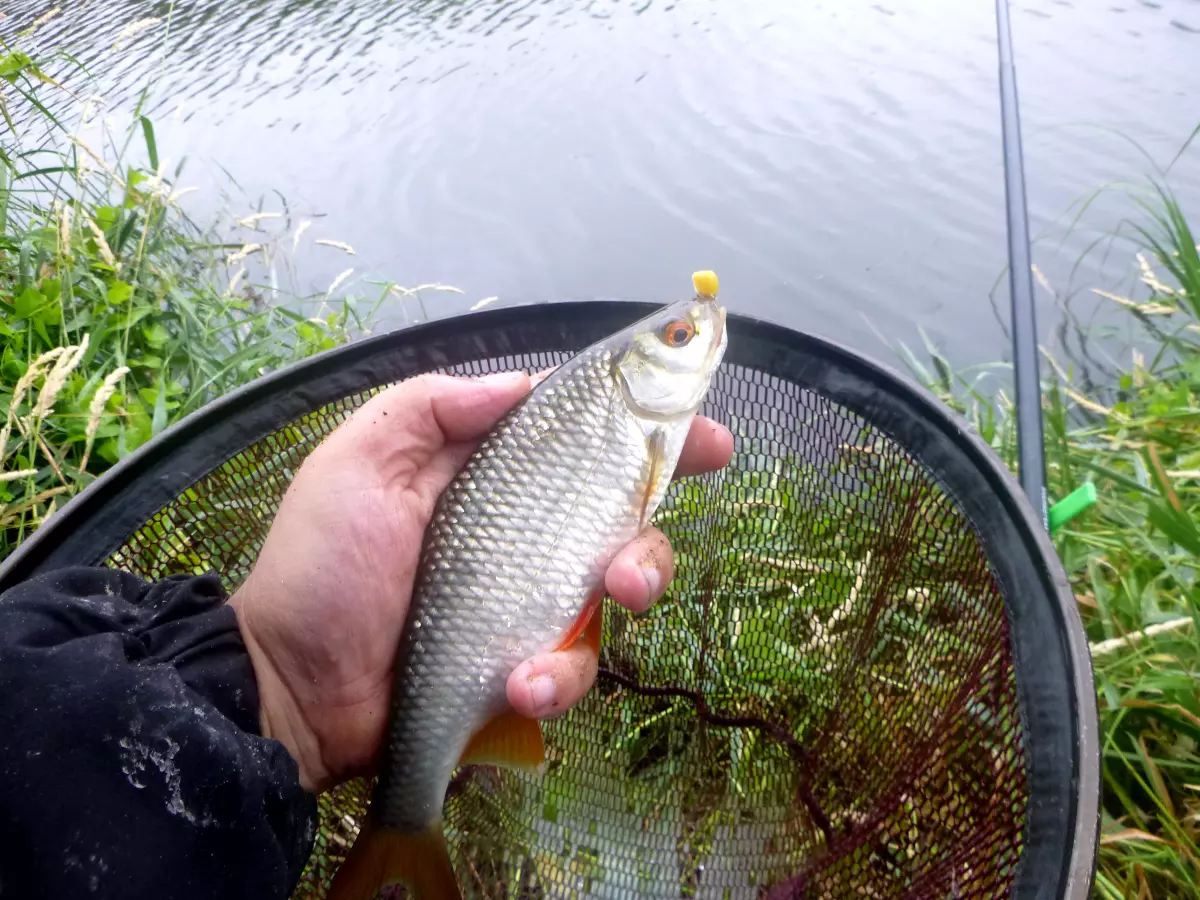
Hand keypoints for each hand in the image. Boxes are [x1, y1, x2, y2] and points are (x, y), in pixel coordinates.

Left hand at [229, 370, 732, 793]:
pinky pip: (572, 666)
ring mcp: (529, 603)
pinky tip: (516, 683)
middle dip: (651, 541)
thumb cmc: (322, 564)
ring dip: (616, 609)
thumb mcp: (361, 458)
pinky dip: (555, 676)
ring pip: (615, 598)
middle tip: (635, 568)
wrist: (290, 684)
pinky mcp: (524, 664)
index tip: (705, 435)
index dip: (648, 433)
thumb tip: (522, 384)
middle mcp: (522, 535)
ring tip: (582, 621)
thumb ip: (437, 405)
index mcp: (489, 476)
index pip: (582, 443)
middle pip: (624, 522)